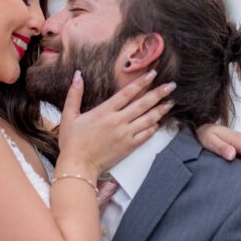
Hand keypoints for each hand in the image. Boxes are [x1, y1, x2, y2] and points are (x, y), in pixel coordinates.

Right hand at [58, 70, 175, 175]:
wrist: (78, 165)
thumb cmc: (71, 142)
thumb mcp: (69, 116)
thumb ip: (74, 94)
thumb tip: (78, 75)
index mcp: (105, 111)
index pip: (127, 93)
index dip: (141, 82)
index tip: (153, 74)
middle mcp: (118, 121)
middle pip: (143, 104)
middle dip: (159, 93)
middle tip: (171, 85)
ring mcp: (125, 134)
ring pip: (148, 119)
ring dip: (161, 110)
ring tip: (171, 102)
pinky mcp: (129, 147)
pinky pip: (146, 135)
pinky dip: (154, 128)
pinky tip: (159, 122)